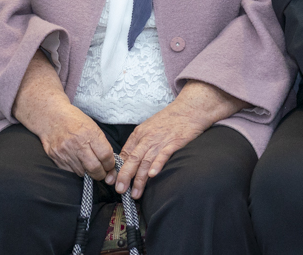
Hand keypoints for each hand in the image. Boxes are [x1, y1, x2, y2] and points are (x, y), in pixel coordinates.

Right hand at [36, 102, 116, 179]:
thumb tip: (109, 161)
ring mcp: (65, 153)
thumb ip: (101, 143)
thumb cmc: (75, 119)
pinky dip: (77, 170)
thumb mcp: (92, 126)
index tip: (110, 166)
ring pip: (82, 172)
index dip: (110, 164)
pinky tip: (78, 163)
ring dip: (88, 173)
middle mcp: (77, 144)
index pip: (105, 155)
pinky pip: (70, 171)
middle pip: (94, 168)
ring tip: (90, 167)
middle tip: (103, 173)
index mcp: (89, 133)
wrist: (51, 116)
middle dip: (101, 174)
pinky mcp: (56, 158)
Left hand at [115, 82, 240, 198]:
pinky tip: (152, 175)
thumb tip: (129, 160)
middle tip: (120, 190)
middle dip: (125, 176)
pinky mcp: (174, 142)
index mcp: (139, 134)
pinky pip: (164, 155)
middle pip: (133, 159)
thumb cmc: (169, 120)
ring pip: (146, 161)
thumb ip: (139, 143)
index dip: (118, 169)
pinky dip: (157, 165)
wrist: (190, 108)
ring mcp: (160, 140)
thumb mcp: (149, 128)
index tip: (112, 182)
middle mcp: (147, 138)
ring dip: (139, 179)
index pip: (125, 154)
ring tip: (135, 194)